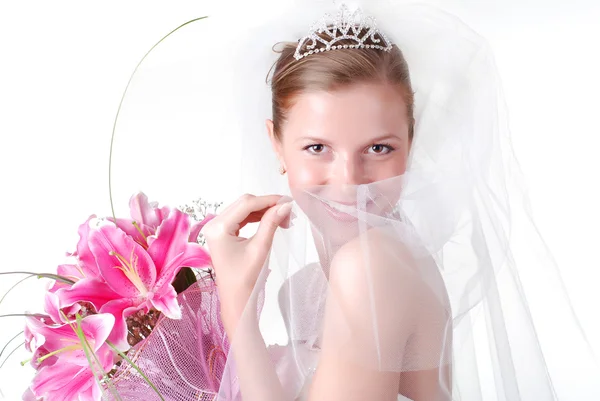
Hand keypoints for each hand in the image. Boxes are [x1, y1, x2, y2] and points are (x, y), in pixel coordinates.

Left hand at [203, 194, 292, 330]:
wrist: (236, 298)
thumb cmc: (245, 278)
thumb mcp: (260, 248)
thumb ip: (271, 223)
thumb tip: (285, 205)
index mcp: (218, 228)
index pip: (246, 204)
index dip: (269, 200)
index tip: (288, 202)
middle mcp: (213, 224)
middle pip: (244, 203)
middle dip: (267, 205)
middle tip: (288, 212)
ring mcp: (216, 228)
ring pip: (244, 209)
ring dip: (264, 211)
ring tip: (283, 219)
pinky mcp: (222, 232)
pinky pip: (241, 217)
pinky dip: (257, 217)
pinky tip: (271, 221)